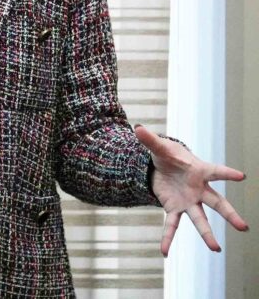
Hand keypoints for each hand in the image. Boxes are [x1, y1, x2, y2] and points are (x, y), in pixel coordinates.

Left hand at [134, 124, 248, 255]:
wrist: (161, 167)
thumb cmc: (168, 155)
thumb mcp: (159, 147)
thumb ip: (150, 140)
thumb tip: (138, 128)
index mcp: (199, 170)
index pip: (216, 171)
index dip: (227, 173)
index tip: (241, 176)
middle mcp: (198, 189)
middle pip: (217, 203)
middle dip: (229, 214)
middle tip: (243, 227)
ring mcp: (188, 201)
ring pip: (201, 219)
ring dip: (207, 233)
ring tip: (216, 249)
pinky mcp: (175, 208)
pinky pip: (172, 225)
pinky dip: (167, 238)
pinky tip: (165, 252)